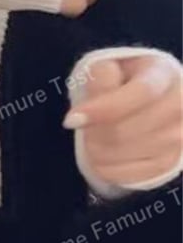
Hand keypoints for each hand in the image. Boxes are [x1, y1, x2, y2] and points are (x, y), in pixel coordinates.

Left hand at [64, 53, 182, 186]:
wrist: (147, 99)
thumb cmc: (121, 80)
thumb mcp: (109, 68)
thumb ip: (99, 81)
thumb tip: (81, 116)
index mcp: (163, 75)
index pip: (140, 93)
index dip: (103, 109)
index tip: (70, 121)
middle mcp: (180, 106)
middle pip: (126, 130)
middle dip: (92, 132)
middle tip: (78, 127)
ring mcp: (180, 137)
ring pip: (125, 154)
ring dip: (96, 150)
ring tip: (89, 138)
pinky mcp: (172, 162)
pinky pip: (131, 174)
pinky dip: (105, 168)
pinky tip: (98, 156)